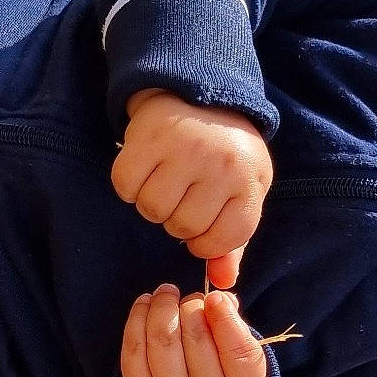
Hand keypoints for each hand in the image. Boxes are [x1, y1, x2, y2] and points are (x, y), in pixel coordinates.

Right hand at [112, 89, 272, 289]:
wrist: (203, 93)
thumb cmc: (226, 155)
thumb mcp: (242, 194)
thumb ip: (232, 242)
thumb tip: (222, 282)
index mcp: (250, 181)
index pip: (222, 241)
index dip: (206, 242)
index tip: (203, 225)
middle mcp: (221, 164)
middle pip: (182, 228)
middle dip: (177, 219)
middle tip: (183, 193)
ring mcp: (184, 148)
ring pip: (151, 209)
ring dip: (152, 203)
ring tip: (166, 180)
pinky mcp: (149, 136)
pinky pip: (126, 186)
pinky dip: (130, 185)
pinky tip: (146, 169)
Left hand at [119, 284, 269, 376]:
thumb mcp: (246, 366)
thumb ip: (237, 330)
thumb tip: (220, 298)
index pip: (239, 352)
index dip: (225, 318)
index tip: (216, 296)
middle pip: (196, 339)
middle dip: (191, 306)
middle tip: (192, 298)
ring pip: (162, 342)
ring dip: (162, 307)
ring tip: (167, 293)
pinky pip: (133, 353)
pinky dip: (136, 321)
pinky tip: (145, 305)